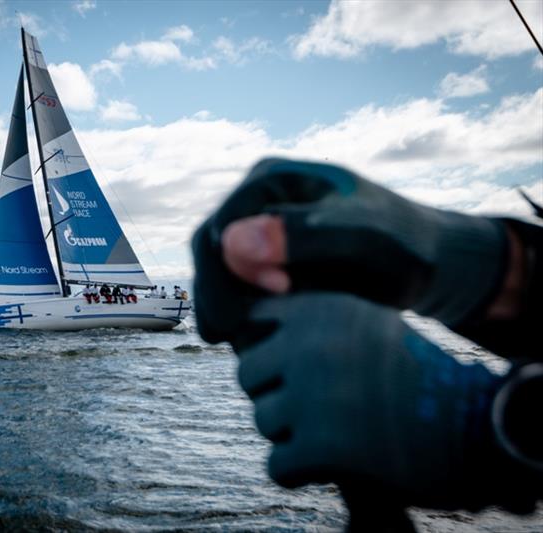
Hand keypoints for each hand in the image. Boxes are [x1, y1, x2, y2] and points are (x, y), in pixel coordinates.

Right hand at [191, 158, 506, 343]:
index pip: (220, 228)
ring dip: (223, 308)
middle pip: (209, 251)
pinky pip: (232, 289)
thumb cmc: (403, 246)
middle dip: (219, 295)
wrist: (427, 263)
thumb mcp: (361, 240)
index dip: (230, 268)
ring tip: (244, 340)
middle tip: (236, 336)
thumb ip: (301, 238)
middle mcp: (254, 202)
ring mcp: (256, 232)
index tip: (277, 295)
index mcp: (271, 178)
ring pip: (215, 274)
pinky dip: (238, 314)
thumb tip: (230, 242)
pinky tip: (254, 337)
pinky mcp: (263, 261)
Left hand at [237, 292, 517, 510]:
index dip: (270, 352)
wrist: (475, 423)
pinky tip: (326, 466)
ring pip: (263, 419)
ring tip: (333, 434)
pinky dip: (298, 472)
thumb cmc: (415, 374)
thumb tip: (245, 339)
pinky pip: (278, 465)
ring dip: (291, 434)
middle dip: (275, 393)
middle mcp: (310, 343)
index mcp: (319, 308)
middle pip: (249, 374)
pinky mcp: (322, 445)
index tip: (291, 370)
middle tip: (313, 409)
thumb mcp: (364, 324)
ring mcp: (314, 394)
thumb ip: (310, 325)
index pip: (253, 324)